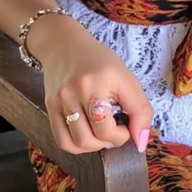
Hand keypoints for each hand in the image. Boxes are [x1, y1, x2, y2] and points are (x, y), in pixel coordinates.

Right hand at [37, 20, 153, 154]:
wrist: (65, 45)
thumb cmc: (99, 62)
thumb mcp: (126, 79)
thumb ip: (140, 110)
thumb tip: (141, 141)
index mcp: (100, 82)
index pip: (109, 128)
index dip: (123, 135)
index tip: (128, 126)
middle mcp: (76, 92)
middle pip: (91, 138)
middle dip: (110, 142)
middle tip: (117, 130)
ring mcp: (60, 100)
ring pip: (75, 143)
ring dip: (94, 146)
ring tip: (102, 133)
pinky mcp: (50, 107)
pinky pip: (61, 140)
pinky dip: (77, 146)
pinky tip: (87, 135)